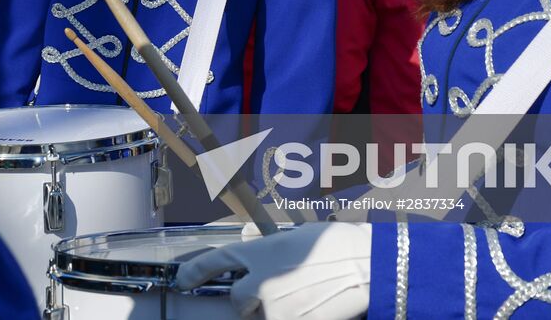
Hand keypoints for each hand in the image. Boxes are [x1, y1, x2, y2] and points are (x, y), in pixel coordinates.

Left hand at [176, 222, 371, 318]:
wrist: (367, 265)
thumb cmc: (337, 246)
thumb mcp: (294, 239)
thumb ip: (268, 253)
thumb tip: (259, 262)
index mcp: (257, 253)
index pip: (213, 263)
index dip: (194, 272)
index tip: (183, 279)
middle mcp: (258, 282)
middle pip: (238, 301)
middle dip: (251, 301)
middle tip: (278, 291)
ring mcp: (274, 309)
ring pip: (262, 317)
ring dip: (275, 312)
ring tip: (304, 296)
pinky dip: (293, 318)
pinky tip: (312, 306)